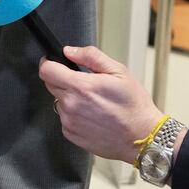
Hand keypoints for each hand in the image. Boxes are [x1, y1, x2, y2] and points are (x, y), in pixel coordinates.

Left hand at [39, 44, 172, 164]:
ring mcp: (69, 121)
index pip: (46, 70)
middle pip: (50, 85)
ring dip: (70, 99)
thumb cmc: (134, 106)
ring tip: (93, 103)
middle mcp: (71, 105)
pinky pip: (65, 118)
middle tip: (84, 84)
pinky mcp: (71, 134)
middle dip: (62, 80)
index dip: (48, 63)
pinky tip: (93, 116)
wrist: (141, 137)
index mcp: (81, 86)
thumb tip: (70, 51)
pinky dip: (74, 115)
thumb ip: (91, 56)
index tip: (54, 62)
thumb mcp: (119, 72)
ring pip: (58, 102)